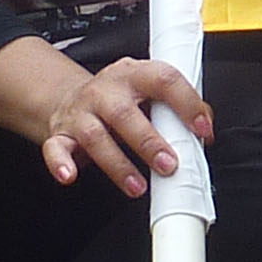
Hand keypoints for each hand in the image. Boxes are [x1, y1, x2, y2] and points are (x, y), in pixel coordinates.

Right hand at [31, 54, 214, 196]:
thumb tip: (204, 128)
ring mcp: (81, 112)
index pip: (162, 79)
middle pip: (124, 113)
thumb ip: (174, 105)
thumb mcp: (146, 91)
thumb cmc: (117, 98)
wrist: (68, 96)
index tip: (202, 129)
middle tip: (169, 164)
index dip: (186, 102)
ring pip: (95, 136)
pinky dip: (61, 163)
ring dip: (117, 164)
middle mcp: (105, 91)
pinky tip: (70, 175)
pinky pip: (56, 149)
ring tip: (137, 186)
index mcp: (133, 74)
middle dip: (148, 142)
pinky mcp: (61, 134)